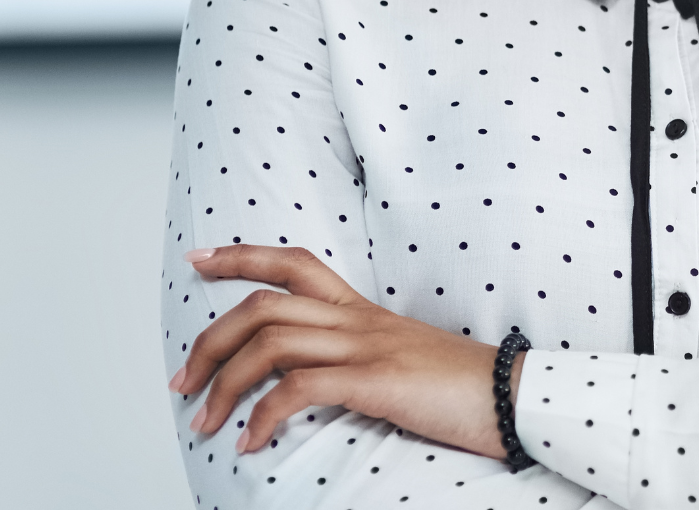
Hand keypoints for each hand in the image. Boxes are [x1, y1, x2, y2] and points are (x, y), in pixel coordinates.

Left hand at [169, 245, 505, 458]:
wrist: (517, 397)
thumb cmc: (464, 389)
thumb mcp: (404, 363)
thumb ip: (360, 362)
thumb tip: (313, 384)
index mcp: (365, 311)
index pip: (296, 263)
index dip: (242, 255)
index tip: (199, 257)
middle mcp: (360, 321)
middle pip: (264, 304)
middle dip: (209, 340)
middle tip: (181, 381)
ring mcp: (368, 347)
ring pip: (270, 342)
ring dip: (223, 384)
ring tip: (204, 421)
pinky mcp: (375, 381)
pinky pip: (298, 389)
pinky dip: (263, 416)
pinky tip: (252, 443)